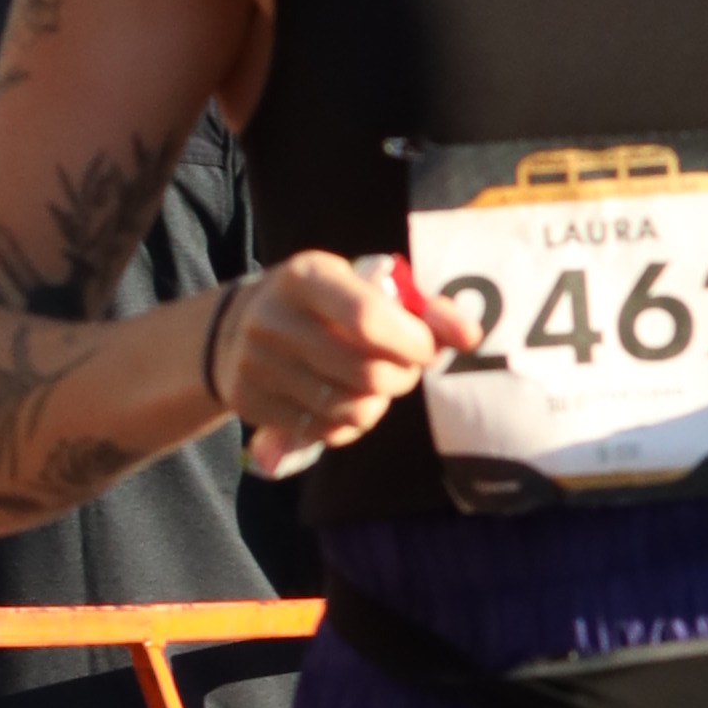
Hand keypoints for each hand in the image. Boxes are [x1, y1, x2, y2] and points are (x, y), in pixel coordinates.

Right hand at [220, 246, 441, 480]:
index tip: (427, 347)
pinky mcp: (249, 402)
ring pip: (349, 409)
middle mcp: (273, 318)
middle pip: (366, 373)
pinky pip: (323, 431)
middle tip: (404, 368)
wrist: (236, 329)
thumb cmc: (323, 306)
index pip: (368, 318)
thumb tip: (472, 336)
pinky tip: (342, 401)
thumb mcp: (361, 287)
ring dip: (379, 404)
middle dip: (403, 377)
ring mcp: (256, 363)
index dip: (412, 342)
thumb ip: (420, 308)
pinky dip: (347, 424)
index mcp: (306, 276)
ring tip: (375, 385)